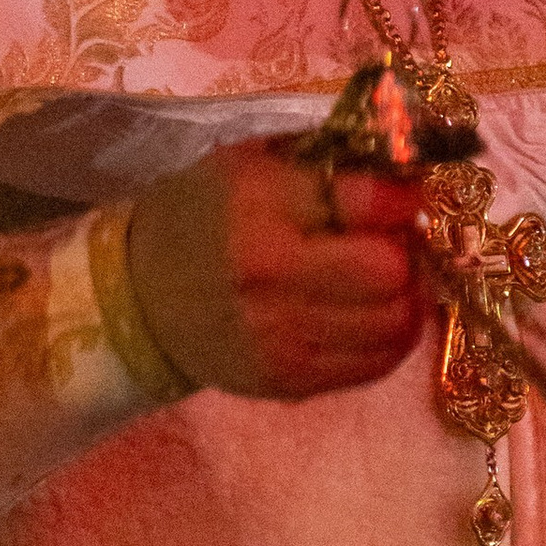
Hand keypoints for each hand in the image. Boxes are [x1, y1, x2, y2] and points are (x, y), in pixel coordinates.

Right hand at [125, 136, 429, 398]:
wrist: (140, 297)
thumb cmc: (200, 214)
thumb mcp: (250, 163)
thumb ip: (326, 161)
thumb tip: (405, 175)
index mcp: (260, 210)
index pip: (370, 204)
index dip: (400, 198)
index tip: (398, 197)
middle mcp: (273, 280)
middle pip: (391, 272)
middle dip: (403, 250)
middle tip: (391, 241)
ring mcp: (282, 341)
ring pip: (396, 325)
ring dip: (405, 296)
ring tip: (383, 278)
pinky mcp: (291, 383)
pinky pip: (377, 365)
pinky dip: (390, 336)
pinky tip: (370, 313)